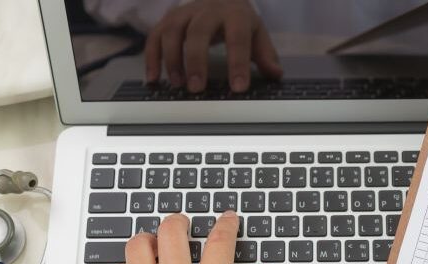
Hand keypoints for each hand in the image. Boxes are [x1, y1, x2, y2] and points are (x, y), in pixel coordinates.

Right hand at [145, 0, 282, 92]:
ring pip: (173, 31)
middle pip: (199, 32)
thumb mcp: (257, 35)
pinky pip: (155, 36)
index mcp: (236, 14)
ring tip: (178, 84)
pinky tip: (154, 79)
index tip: (238, 88)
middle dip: (197, 61)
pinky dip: (152, 57)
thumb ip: (266, 55)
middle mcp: (208, 10)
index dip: (238, 63)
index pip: (238, 38)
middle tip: (197, 88)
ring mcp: (185, 13)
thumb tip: (276, 74)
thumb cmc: (239, 22)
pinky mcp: (168, 19)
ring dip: (172, 59)